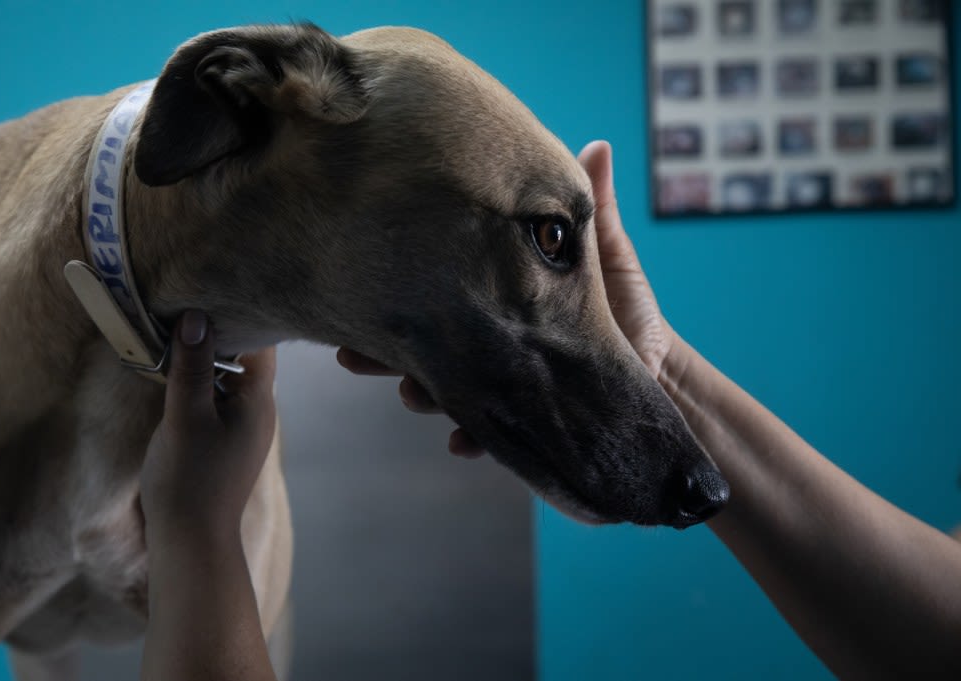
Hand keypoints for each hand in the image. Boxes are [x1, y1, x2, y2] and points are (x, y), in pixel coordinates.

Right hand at [140, 310, 276, 542]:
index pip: (261, 340)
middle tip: (184, 302)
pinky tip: (172, 368)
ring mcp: (242, 425)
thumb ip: (193, 366)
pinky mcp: (223, 438)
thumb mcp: (186, 417)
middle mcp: (259, 409)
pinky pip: (215, 396)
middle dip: (217, 331)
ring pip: (227, 376)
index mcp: (260, 400)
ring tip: (173, 326)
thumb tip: (196, 316)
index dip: (239, 314)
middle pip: (245, 355)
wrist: (191, 543)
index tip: (210, 288)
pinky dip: (198, 380)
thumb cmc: (191, 481)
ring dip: (203, 356)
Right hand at [337, 140, 675, 453]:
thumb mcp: (606, 256)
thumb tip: (598, 146)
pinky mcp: (524, 426)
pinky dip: (473, 440)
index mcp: (495, 305)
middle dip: (384, 354)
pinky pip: (491, 437)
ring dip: (423, 396)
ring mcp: (501, 389)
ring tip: (409, 394)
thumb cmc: (629, 308)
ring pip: (447, 394)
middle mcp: (488, 347)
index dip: (402, 294)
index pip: (439, 299)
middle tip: (350, 354)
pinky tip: (461, 441)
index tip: (364, 281)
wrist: (657, 372)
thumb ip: (594, 211)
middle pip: (424, 350)